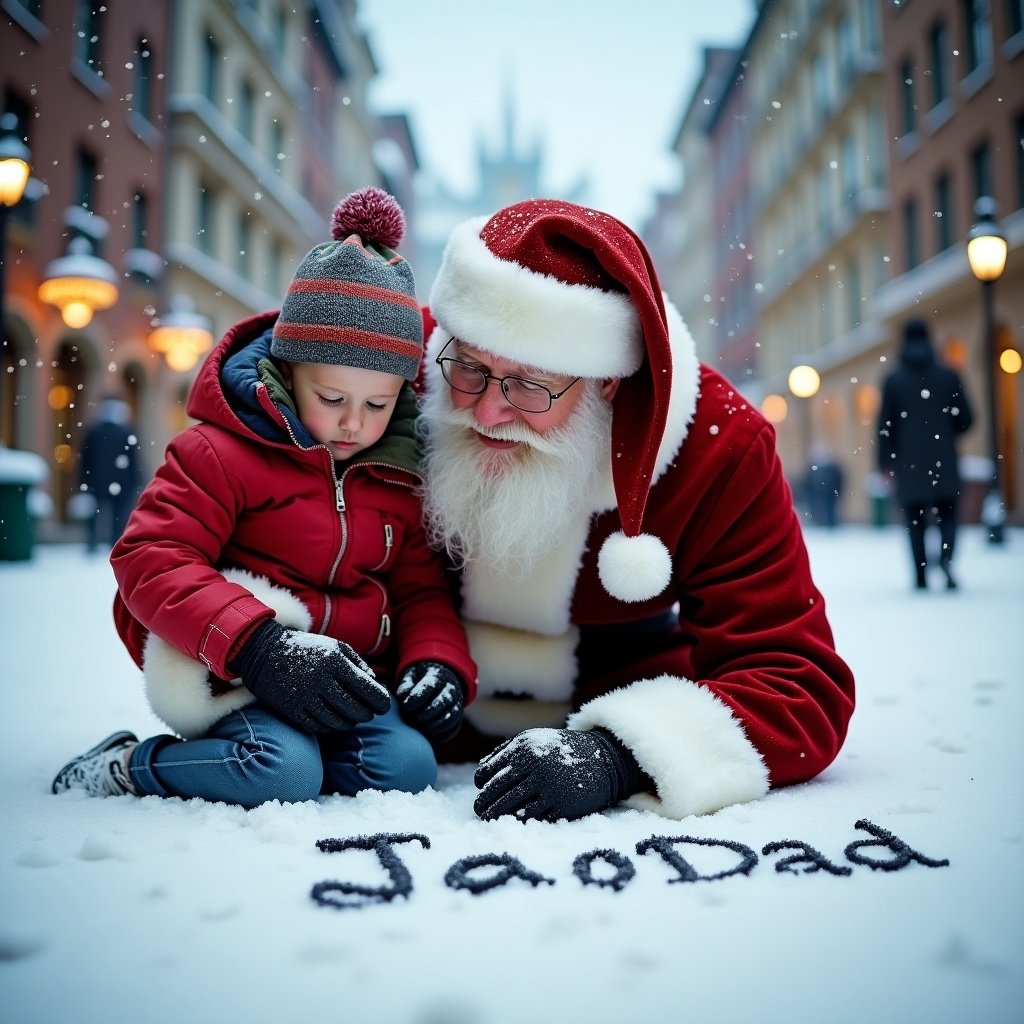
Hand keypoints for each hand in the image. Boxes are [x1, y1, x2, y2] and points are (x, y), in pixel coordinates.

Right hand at [230, 620, 390, 733]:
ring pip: (338, 721)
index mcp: (336, 662)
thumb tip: (376, 685)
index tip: (384, 706)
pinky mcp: (292, 710)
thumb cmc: (308, 648)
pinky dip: (331, 727)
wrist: (265, 652)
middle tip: (369, 713)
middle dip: (367, 714)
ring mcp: (305, 696)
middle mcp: (322, 680)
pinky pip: (319, 727)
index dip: (381, 702)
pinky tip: (334, 721)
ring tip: (353, 718)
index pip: (368, 690)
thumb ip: (358, 664)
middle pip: (355, 709)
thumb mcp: (336, 647)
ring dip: (350, 723)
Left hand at [396, 662, 464, 741]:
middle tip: (415, 720)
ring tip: (422, 729)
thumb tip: (403, 698)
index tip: (405, 707)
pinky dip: (442, 734)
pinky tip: (429, 735)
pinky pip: (454, 727)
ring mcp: (457, 701)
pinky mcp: (458, 715)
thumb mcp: (410, 677)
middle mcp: (450, 687)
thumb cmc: (418, 681)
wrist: (438, 681)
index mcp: (437, 675)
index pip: (430, 686)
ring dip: (436, 725)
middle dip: (427, 713)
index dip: (417, 698)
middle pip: (444, 700)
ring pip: (452, 715)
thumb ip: (405, 686)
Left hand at [473, 727, 644, 822]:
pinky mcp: (562, 806)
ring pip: (512, 809)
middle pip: (496, 792)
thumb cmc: (560, 749)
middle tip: (480, 811)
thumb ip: (506, 751)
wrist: (602, 760)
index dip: (481, 783)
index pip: (489, 771)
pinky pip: (534, 818)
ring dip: (497, 816)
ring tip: (490, 819)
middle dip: (484, 804)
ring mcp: (549, 787)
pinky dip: (521, 821)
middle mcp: (534, 767)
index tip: (481, 789)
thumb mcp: (534, 740)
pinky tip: (516, 821)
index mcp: (523, 748)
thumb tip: (482, 774)